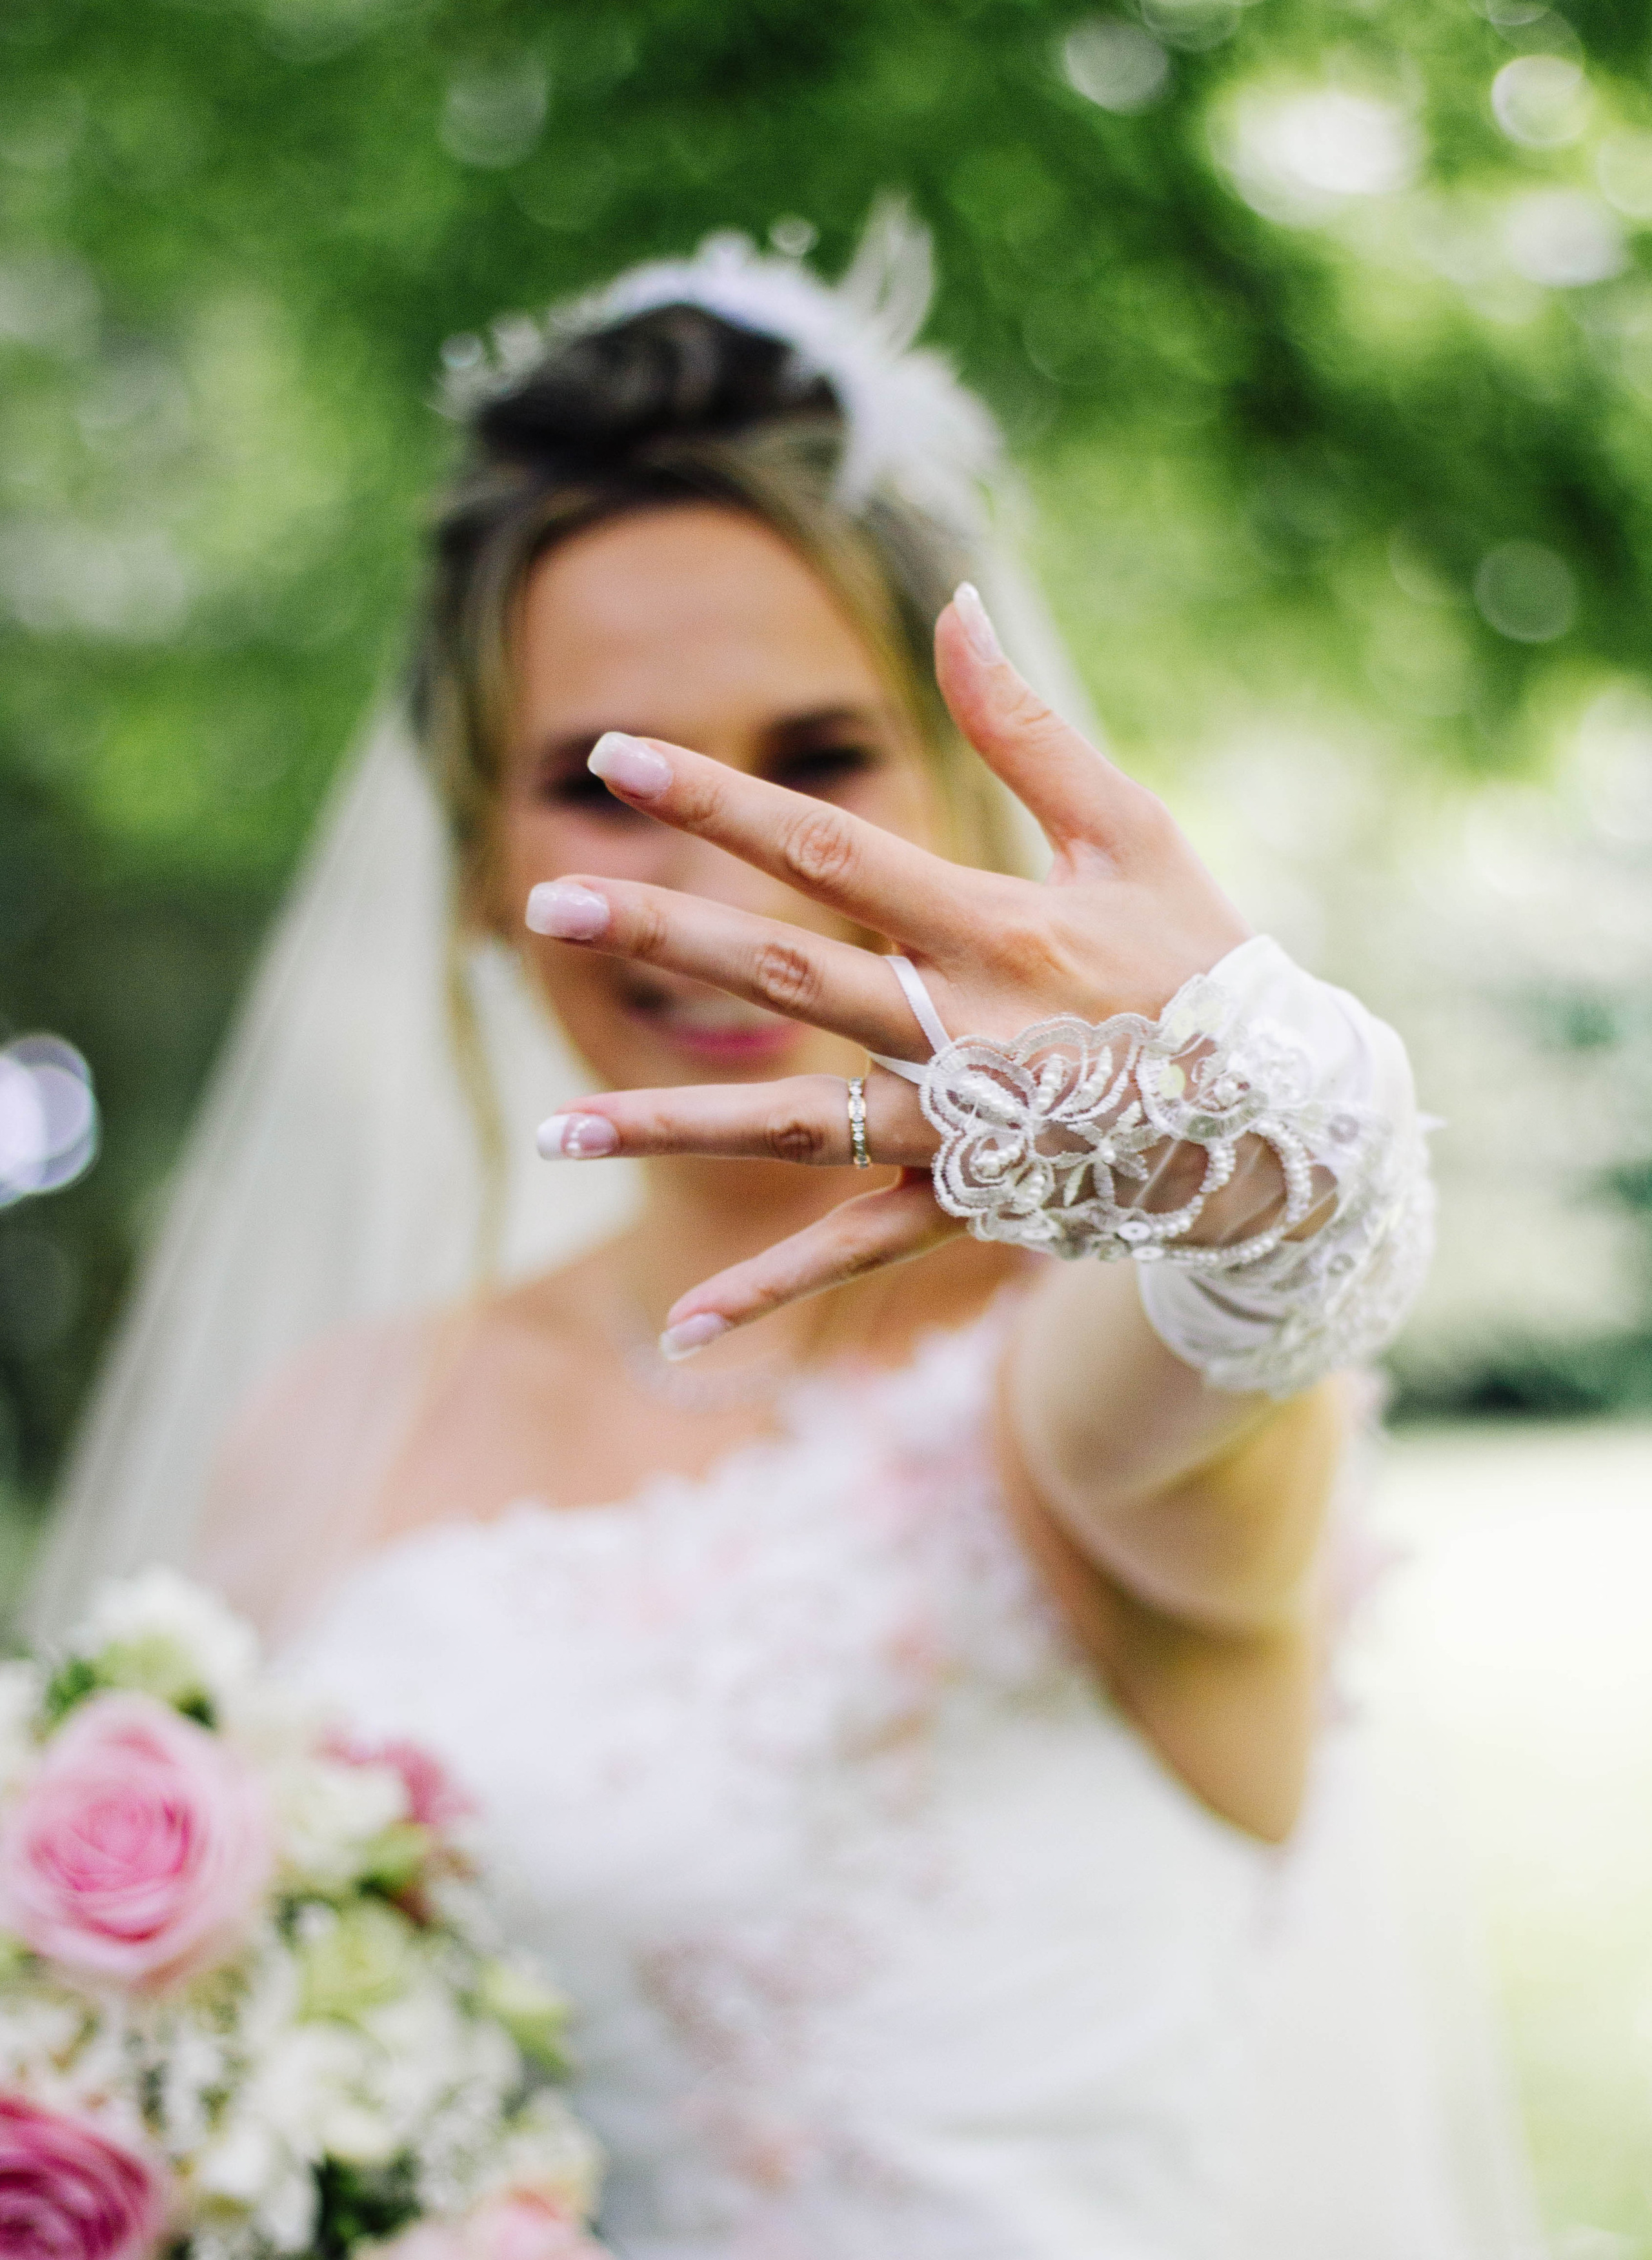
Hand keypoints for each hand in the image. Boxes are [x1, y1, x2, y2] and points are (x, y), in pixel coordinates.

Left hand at [526, 585, 1248, 1350]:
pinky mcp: (973, 1205)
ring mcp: (965, 1128)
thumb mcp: (1133, 832)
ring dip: (671, 1127)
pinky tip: (682, 1329)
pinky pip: (856, 1253)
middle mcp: (966, 1029)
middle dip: (662, 935)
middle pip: (787, 971)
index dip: (719, 801)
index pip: (829, 850)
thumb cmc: (1206, 961)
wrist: (1286, 1122)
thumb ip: (1028, 730)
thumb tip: (954, 602)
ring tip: (556, 1132)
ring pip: (795, 1125)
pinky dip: (772, 1291)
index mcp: (996, 926)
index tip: (614, 757)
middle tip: (545, 902)